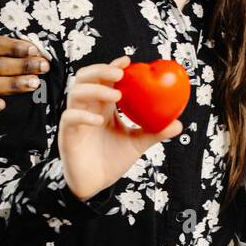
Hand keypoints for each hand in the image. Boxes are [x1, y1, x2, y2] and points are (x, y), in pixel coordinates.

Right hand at [58, 57, 181, 201]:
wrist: (95, 185)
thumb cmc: (112, 159)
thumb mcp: (136, 143)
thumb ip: (154, 132)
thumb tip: (179, 124)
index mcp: (102, 105)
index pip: (103, 78)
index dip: (112, 66)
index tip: (127, 61)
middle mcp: (87, 107)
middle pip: (85, 78)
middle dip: (100, 70)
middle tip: (119, 73)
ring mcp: (75, 119)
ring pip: (76, 93)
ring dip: (96, 89)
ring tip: (116, 95)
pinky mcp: (67, 134)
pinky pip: (70, 118)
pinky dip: (83, 116)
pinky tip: (99, 120)